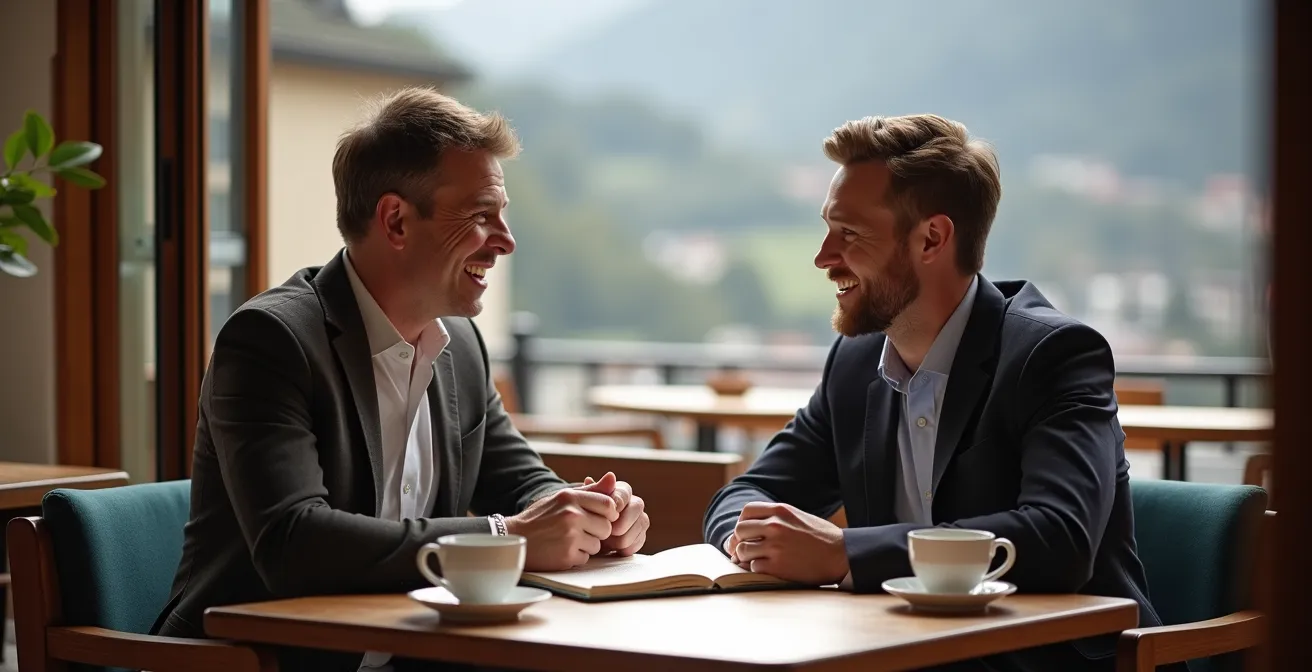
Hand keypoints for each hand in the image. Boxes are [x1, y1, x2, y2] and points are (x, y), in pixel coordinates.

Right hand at [504, 483, 617, 570]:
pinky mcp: (566, 556)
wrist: (514, 538)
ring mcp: (569, 536)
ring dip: (586, 546)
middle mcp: (572, 515)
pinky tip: (561, 550)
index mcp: (570, 497)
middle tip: (579, 531)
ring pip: (597, 545)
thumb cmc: (540, 517)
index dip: (608, 514)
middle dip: (597, 532)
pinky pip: (585, 558)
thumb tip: (613, 478)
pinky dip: (576, 557)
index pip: (608, 504)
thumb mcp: (562, 498)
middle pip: (606, 527)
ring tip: (567, 540)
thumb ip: (590, 490)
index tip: (599, 518)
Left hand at [582, 473, 648, 555]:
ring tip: (607, 541)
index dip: (617, 503)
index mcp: (620, 491)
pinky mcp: (640, 537)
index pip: (625, 492)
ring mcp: (639, 520)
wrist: (582, 539)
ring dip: (623, 537)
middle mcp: (633, 503)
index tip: (609, 513)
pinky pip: (640, 541)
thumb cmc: (582, 518)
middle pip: (637, 507)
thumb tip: (610, 475)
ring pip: (640, 525)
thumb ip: (596, 491)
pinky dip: (626, 547)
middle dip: (623, 521)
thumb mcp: (585, 504)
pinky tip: (614, 549)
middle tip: (609, 531)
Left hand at [728, 502, 847, 584]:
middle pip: (740, 530)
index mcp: (780, 511)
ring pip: (743, 550)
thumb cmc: (822, 537)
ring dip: (745, 557)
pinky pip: (753, 567)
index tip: (746, 532)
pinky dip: (756, 570)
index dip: (743, 522)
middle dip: (739, 541)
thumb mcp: (798, 517)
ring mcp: (775, 546)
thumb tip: (751, 527)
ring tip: (755, 560)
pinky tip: (767, 569)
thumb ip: (776, 517)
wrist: (841, 555)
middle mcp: (775, 526)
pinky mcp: (777, 566)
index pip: (747, 511)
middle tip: (743, 549)